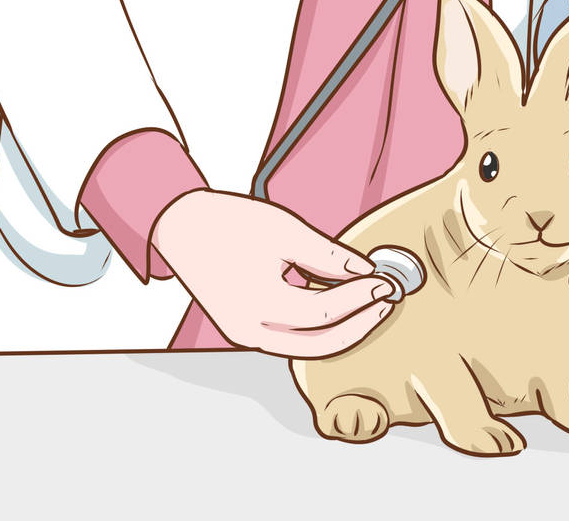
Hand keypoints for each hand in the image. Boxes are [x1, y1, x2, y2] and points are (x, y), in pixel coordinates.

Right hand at [150, 189, 394, 357]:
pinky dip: (318, 326)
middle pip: (317, 344)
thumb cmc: (230, 223)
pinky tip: (342, 304)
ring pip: (304, 346)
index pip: (323, 312)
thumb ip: (329, 256)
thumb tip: (366, 271)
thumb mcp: (286, 232)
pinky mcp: (245, 329)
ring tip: (370, 305)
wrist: (182, 227)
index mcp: (256, 305)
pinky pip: (289, 336)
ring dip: (341, 330)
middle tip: (386, 303)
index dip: (359, 299)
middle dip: (357, 327)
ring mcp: (244, 334)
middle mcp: (247, 331)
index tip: (386, 283)